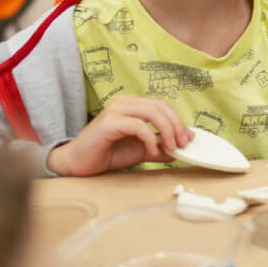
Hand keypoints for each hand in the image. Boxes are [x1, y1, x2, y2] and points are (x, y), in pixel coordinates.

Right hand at [46, 95, 190, 175]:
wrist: (78, 164)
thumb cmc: (105, 154)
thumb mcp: (139, 150)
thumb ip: (158, 147)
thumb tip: (179, 149)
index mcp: (131, 105)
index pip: (162, 106)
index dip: (178, 121)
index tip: (189, 139)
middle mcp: (124, 102)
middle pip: (160, 106)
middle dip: (177, 126)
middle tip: (183, 144)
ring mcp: (115, 109)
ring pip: (152, 112)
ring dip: (167, 131)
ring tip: (171, 148)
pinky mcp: (109, 122)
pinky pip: (138, 126)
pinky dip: (150, 139)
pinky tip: (151, 151)